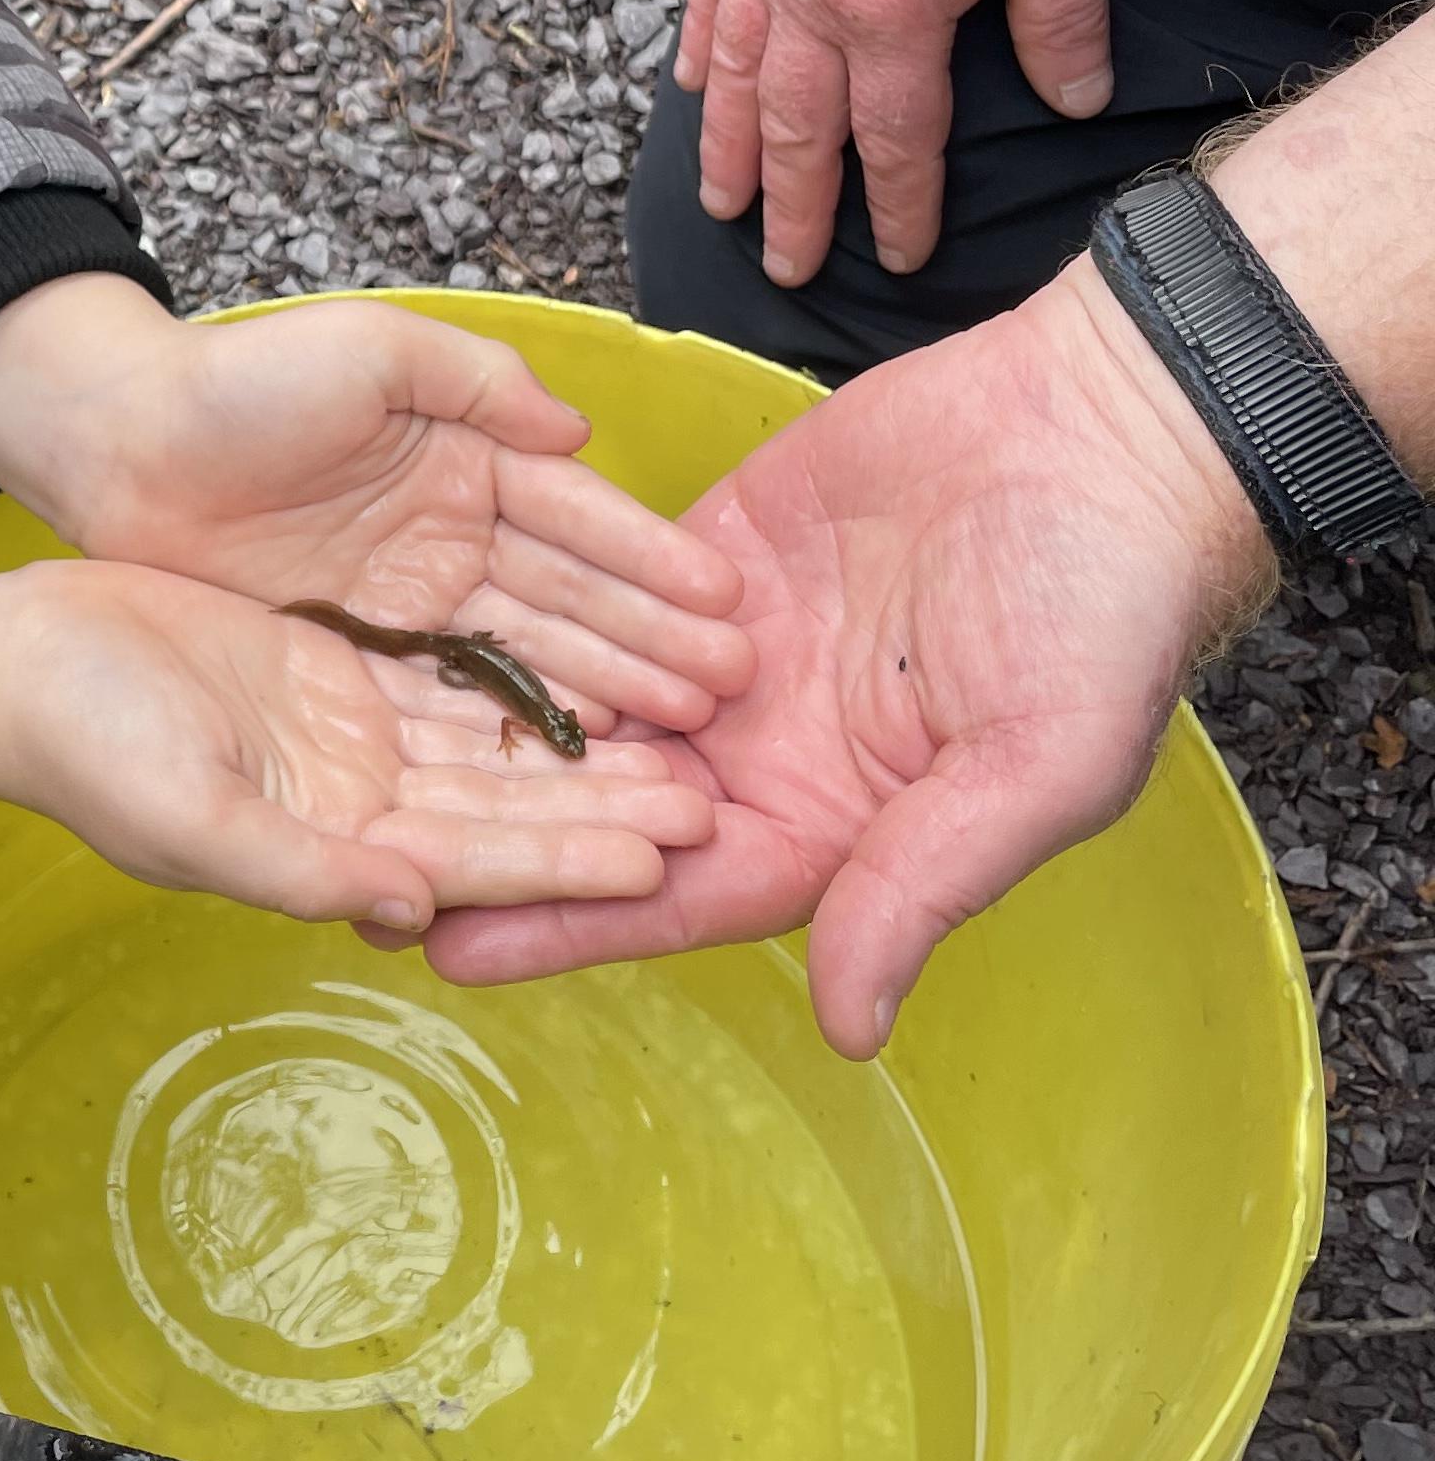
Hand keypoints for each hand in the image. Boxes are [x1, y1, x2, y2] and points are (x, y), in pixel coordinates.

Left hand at [0, 275, 751, 733]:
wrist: (116, 445)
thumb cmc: (237, 381)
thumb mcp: (370, 351)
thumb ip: (476, 383)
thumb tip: (577, 430)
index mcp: (466, 462)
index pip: (579, 518)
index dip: (651, 558)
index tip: (728, 600)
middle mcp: (451, 543)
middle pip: (569, 602)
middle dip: (655, 644)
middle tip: (732, 692)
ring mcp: (406, 609)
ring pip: (524, 661)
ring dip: (604, 698)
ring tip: (683, 741)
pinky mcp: (355, 662)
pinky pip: (447, 706)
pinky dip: (512, 736)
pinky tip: (578, 767)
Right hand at [0, 556, 714, 936]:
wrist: (15, 663)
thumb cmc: (87, 748)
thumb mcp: (191, 820)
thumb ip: (304, 870)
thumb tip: (411, 910)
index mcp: (332, 846)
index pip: (478, 861)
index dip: (572, 856)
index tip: (667, 853)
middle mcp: (359, 796)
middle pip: (509, 802)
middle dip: (609, 801)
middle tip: (717, 794)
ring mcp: (353, 728)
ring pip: (495, 736)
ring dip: (585, 735)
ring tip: (686, 724)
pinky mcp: (337, 659)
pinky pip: (452, 665)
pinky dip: (521, 667)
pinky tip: (594, 654)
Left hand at [422, 260, 1273, 1050]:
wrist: (1109, 434)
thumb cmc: (1102, 610)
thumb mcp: (1032, 767)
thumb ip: (923, 886)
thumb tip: (850, 1026)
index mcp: (833, 823)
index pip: (671, 895)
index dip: (562, 923)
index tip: (446, 950)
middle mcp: (764, 750)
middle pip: (601, 811)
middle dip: (488, 837)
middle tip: (351, 859)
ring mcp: (730, 649)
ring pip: (586, 702)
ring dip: (484, 728)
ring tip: (351, 751)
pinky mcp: (713, 550)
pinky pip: (600, 590)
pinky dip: (522, 608)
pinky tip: (418, 623)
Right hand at [678, 0, 1112, 284]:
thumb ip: (1062, 16)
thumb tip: (1077, 100)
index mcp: (895, 12)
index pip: (898, 138)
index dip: (901, 207)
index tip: (901, 258)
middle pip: (798, 128)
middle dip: (794, 207)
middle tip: (782, 270)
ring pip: (738, 72)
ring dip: (729, 146)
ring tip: (719, 204)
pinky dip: (697, 42)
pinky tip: (691, 82)